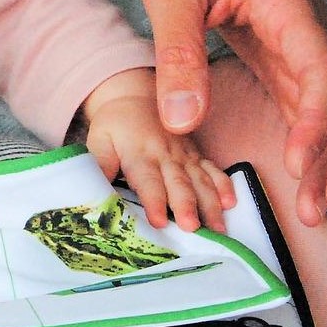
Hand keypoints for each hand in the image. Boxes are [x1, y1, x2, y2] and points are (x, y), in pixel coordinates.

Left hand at [81, 69, 235, 231]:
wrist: (136, 97)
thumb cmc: (114, 125)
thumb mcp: (99, 139)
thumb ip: (99, 164)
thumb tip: (94, 192)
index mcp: (139, 153)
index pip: (147, 180)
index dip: (154, 201)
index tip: (159, 222)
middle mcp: (166, 155)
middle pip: (179, 183)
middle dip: (187, 206)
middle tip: (193, 229)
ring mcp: (185, 155)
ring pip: (201, 180)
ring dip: (210, 204)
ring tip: (218, 229)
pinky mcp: (197, 154)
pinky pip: (213, 169)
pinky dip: (224, 185)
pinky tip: (232, 203)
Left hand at [140, 0, 326, 228]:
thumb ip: (177, 46)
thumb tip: (180, 119)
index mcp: (292, 11)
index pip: (320, 69)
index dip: (316, 118)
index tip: (301, 161)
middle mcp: (317, 40)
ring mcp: (315, 61)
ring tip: (325, 213)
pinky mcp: (301, 79)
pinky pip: (323, 122)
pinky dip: (324, 158)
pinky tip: (314, 195)